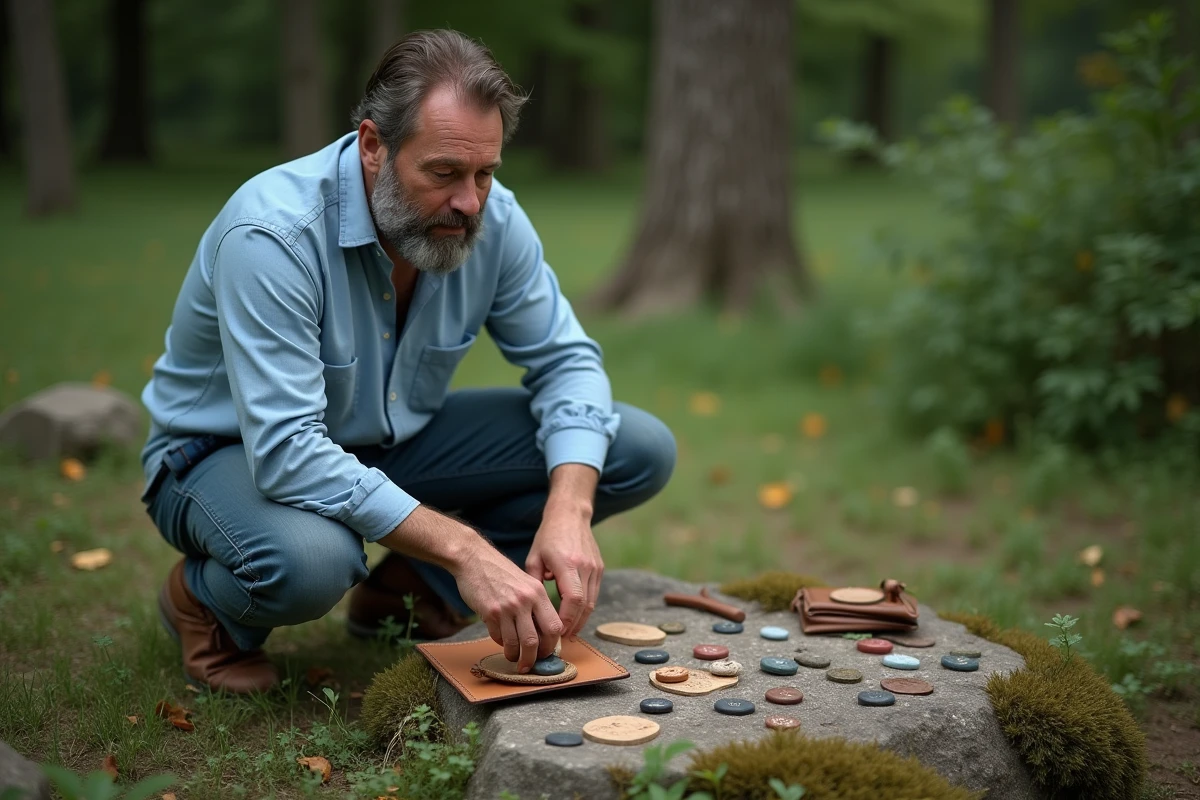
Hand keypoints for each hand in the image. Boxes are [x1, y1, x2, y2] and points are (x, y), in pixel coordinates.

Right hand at [453, 538, 562, 672]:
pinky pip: (499, 637)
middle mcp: (526, 601)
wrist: (474, 559)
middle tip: (531, 663)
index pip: (555, 626)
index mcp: (538, 593)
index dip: (552, 644)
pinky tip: (502, 642)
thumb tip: (542, 633)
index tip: (547, 651)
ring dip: (516, 656)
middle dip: (534, 657)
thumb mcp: (525, 583)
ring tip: (514, 658)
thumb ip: (535, 604)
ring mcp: (507, 607)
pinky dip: (501, 644)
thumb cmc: (500, 573)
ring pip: (517, 644)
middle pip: (537, 640)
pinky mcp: (490, 612)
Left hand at [525, 507, 603, 638]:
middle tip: (563, 637)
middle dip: (575, 624)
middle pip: (585, 605)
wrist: (570, 515)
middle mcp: (585, 566)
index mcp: (567, 564)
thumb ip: (535, 582)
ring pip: (592, 602)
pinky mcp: (599, 568)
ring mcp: (595, 567)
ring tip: (569, 631)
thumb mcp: (534, 557)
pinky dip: (586, 607)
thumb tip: (535, 606)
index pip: (573, 599)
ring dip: (582, 619)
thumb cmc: (548, 536)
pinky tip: (576, 615)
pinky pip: (594, 593)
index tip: (557, 631)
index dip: (567, 619)